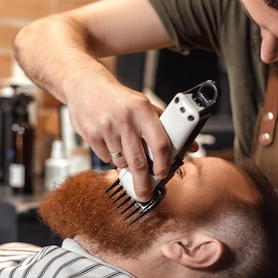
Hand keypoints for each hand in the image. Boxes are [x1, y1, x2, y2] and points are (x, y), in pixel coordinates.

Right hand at [66, 80, 172, 201]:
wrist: (85, 84)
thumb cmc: (119, 98)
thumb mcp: (144, 105)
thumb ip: (166, 126)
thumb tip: (192, 146)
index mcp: (143, 110)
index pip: (160, 144)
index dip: (164, 164)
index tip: (163, 174)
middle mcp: (125, 119)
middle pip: (139, 161)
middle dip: (143, 183)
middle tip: (145, 193)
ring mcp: (106, 127)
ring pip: (122, 162)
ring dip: (126, 164)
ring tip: (125, 151)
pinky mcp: (91, 134)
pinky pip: (106, 158)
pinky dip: (111, 157)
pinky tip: (110, 142)